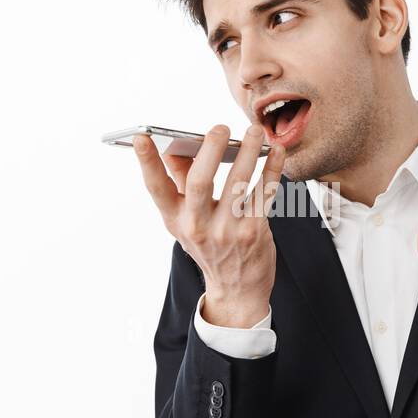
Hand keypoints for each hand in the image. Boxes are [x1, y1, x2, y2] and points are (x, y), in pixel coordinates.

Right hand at [133, 123, 285, 327]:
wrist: (237, 290)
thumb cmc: (211, 245)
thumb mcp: (187, 221)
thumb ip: (181, 183)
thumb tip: (175, 147)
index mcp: (176, 219)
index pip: (155, 188)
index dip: (146, 162)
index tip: (142, 137)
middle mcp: (198, 226)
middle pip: (199, 182)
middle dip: (209, 150)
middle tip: (220, 127)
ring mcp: (227, 231)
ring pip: (238, 183)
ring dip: (247, 152)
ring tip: (253, 131)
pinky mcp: (254, 232)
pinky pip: (264, 193)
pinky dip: (271, 168)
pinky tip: (275, 151)